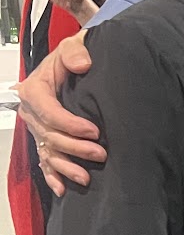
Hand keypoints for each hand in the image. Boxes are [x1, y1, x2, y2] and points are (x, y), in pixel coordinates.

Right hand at [14, 31, 102, 195]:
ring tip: (87, 178)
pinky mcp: (44, 139)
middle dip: (75, 148)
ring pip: (48, 152)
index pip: (48, 111)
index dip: (69, 124)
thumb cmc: (73, 56)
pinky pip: (44, 161)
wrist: (71, 64)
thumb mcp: (73, 45)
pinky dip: (52, 176)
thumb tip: (82, 64)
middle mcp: (31, 111)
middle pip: (50, 136)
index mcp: (35, 90)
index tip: (93, 131)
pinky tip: (62, 189)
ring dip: (67, 167)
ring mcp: (37, 128)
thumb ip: (76, 52)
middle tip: (101, 154)